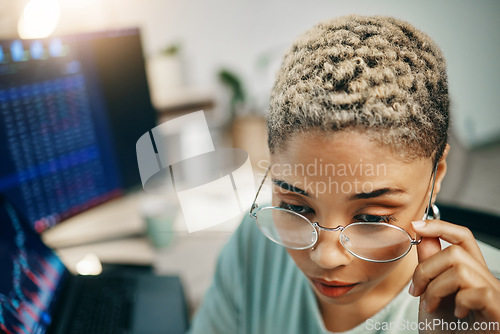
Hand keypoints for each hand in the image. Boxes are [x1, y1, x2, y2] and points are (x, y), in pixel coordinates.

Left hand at [409, 219, 499, 333]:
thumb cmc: (447, 331)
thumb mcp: (430, 294)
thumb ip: (429, 266)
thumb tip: (423, 235)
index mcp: (472, 274)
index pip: (463, 238)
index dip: (440, 226)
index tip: (416, 225)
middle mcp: (487, 281)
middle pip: (455, 253)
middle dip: (426, 269)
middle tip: (417, 292)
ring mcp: (495, 296)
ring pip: (462, 270)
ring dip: (436, 288)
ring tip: (431, 306)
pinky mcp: (499, 312)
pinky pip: (478, 293)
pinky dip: (459, 302)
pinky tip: (458, 316)